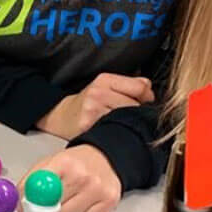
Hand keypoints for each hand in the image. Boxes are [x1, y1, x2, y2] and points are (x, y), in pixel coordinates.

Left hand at [18, 145, 121, 211]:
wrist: (105, 156)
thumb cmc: (74, 162)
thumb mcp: (48, 164)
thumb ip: (30, 182)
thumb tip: (17, 207)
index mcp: (62, 163)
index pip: (39, 189)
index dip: (30, 202)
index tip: (24, 210)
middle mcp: (81, 175)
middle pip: (53, 208)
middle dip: (49, 207)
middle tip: (52, 199)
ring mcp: (97, 189)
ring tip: (71, 197)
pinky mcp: (110, 201)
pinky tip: (84, 200)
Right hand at [36, 73, 153, 139]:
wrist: (62, 116)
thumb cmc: (87, 102)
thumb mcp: (105, 86)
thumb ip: (129, 84)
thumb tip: (149, 88)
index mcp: (104, 80)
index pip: (140, 86)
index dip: (146, 96)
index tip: (142, 101)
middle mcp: (97, 93)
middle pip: (136, 104)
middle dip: (135, 111)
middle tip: (125, 115)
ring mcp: (92, 110)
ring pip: (127, 118)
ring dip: (127, 123)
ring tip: (117, 122)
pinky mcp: (89, 126)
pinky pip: (115, 130)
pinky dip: (117, 132)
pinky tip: (110, 129)